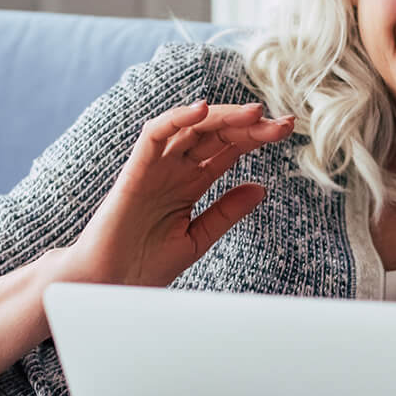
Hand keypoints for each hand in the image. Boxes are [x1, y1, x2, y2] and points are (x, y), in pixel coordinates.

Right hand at [66, 101, 293, 288]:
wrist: (108, 285)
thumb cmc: (144, 265)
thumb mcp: (199, 238)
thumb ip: (226, 212)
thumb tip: (262, 188)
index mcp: (190, 183)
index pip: (228, 149)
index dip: (257, 136)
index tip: (287, 130)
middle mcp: (174, 169)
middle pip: (216, 134)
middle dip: (250, 124)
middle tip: (284, 122)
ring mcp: (155, 167)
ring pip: (190, 128)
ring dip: (223, 116)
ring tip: (255, 113)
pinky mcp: (134, 171)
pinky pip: (154, 135)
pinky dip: (176, 118)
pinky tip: (202, 110)